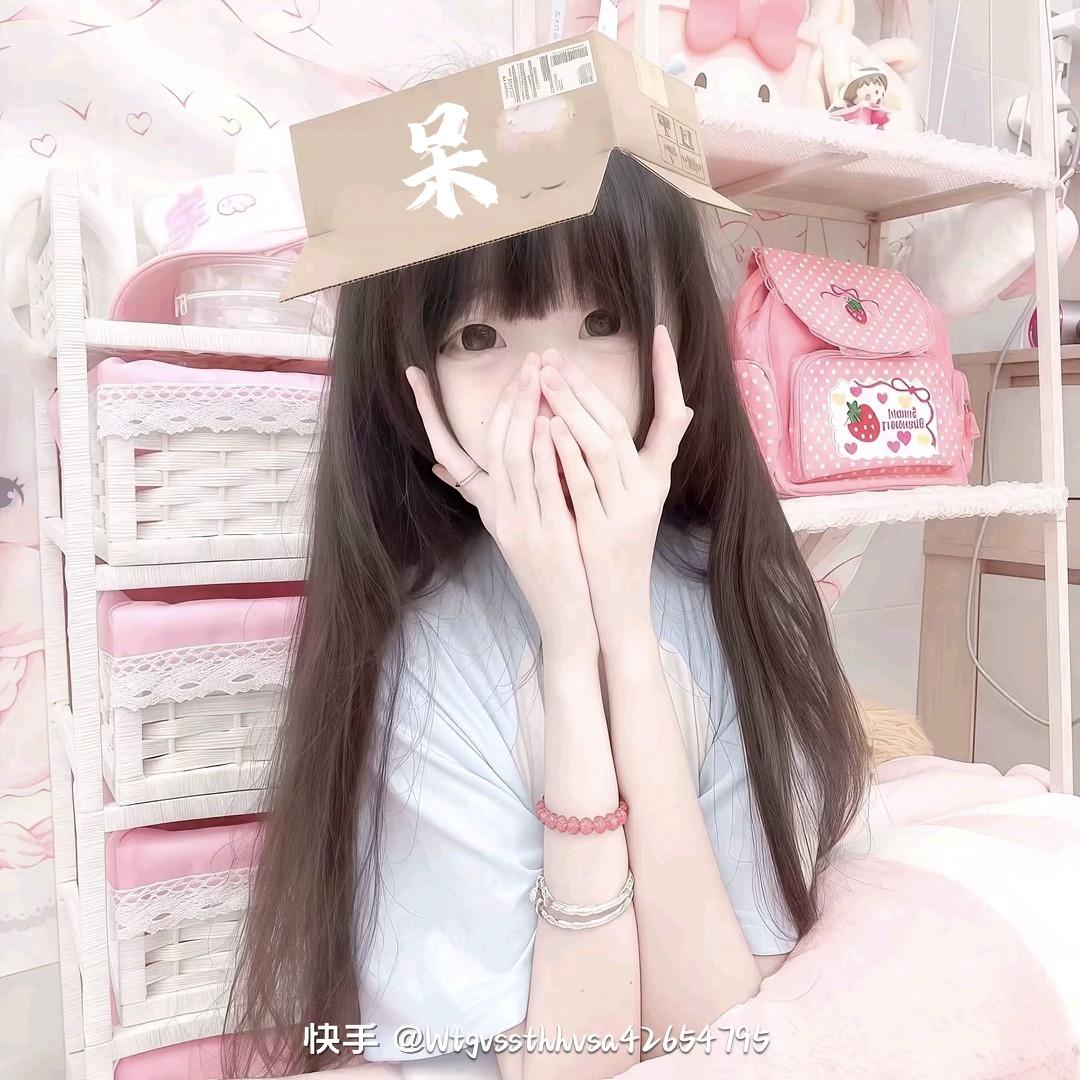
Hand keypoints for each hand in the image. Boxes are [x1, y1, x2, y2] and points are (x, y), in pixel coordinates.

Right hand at [404, 356, 598, 652]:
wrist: (565, 619)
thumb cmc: (547, 569)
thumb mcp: (510, 529)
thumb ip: (486, 493)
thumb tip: (443, 467)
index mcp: (488, 507)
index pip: (446, 452)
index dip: (428, 412)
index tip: (413, 373)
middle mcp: (498, 512)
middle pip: (492, 445)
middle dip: (506, 400)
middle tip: (524, 361)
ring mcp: (520, 524)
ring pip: (514, 459)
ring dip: (524, 414)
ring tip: (537, 377)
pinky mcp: (546, 535)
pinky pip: (543, 485)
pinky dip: (545, 451)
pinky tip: (552, 423)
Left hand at [537, 325, 692, 639]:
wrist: (618, 604)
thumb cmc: (618, 548)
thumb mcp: (632, 501)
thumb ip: (628, 459)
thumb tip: (644, 413)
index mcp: (656, 478)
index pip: (672, 416)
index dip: (669, 374)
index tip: (663, 332)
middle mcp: (647, 488)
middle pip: (620, 425)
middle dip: (587, 387)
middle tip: (555, 357)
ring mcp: (626, 509)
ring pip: (602, 447)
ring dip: (573, 409)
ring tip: (547, 378)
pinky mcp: (601, 529)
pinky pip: (583, 483)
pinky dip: (566, 452)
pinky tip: (547, 426)